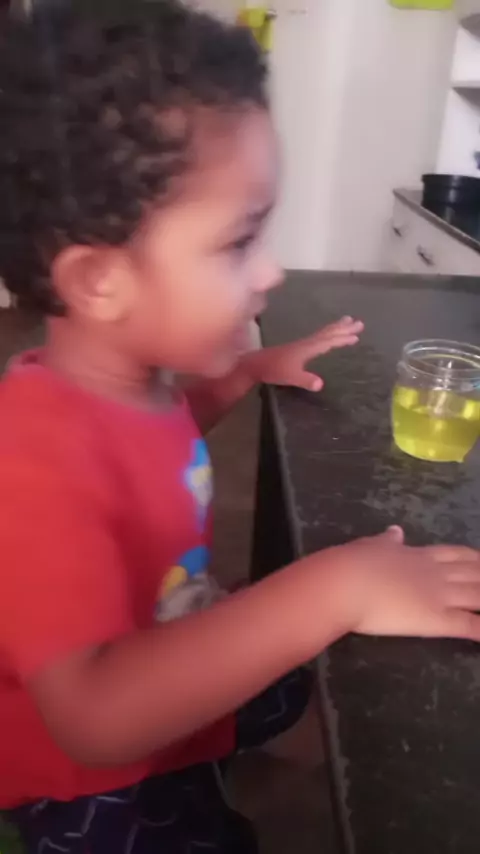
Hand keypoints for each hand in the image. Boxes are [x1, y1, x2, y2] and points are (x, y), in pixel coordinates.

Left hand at [244, 316, 363, 391]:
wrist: (256, 364)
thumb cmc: (274, 370)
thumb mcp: (291, 377)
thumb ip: (306, 380)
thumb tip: (321, 384)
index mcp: (308, 348)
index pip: (329, 341)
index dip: (343, 338)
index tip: (356, 336)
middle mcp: (307, 343)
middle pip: (329, 333)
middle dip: (344, 328)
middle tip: (360, 323)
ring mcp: (303, 344)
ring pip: (324, 333)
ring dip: (337, 327)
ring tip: (348, 321)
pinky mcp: (299, 347)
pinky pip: (318, 336)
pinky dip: (327, 333)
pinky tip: (329, 334)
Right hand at [333, 527, 479, 640]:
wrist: (345, 583)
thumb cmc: (351, 564)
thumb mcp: (370, 546)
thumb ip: (387, 541)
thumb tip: (396, 531)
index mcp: (418, 555)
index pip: (456, 554)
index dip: (475, 558)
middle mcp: (435, 573)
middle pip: (475, 572)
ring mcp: (439, 595)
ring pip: (478, 594)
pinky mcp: (437, 619)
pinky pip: (469, 625)